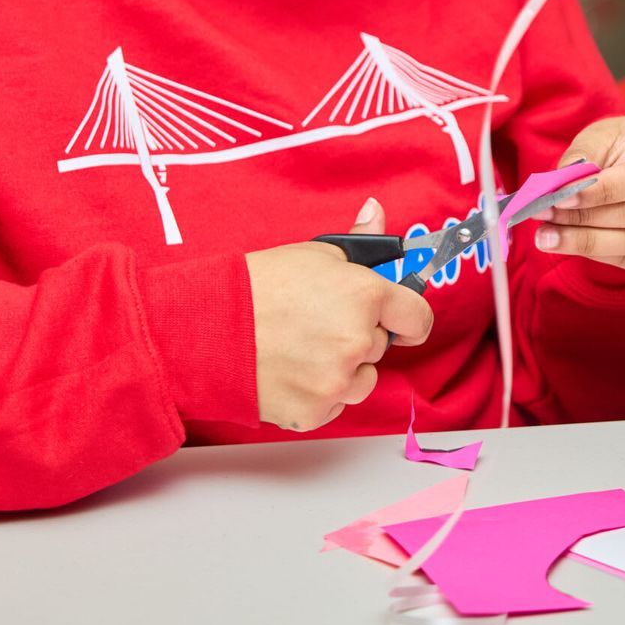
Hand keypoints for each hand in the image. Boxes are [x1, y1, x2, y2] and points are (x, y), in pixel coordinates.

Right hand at [244, 198, 432, 431]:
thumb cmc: (257, 286)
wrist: (207, 328)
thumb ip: (360, 241)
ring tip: (303, 350)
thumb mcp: (314, 252)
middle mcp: (357, 341)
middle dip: (358, 335)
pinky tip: (291, 372)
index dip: (408, 318)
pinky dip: (318, 394)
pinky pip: (334, 405)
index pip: (417, 317)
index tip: (401, 321)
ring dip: (343, 369)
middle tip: (319, 324)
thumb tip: (376, 212)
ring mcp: (337, 381)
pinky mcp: (315, 412)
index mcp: (365, 296)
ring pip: (362, 380)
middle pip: (380, 345)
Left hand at [529, 114, 624, 273]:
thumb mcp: (606, 135)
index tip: (561, 197)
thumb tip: (560, 184)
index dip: (603, 191)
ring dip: (589, 242)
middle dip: (588, 218)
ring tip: (548, 236)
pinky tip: (574, 245)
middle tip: (545, 218)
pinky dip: (604, 255)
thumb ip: (583, 155)